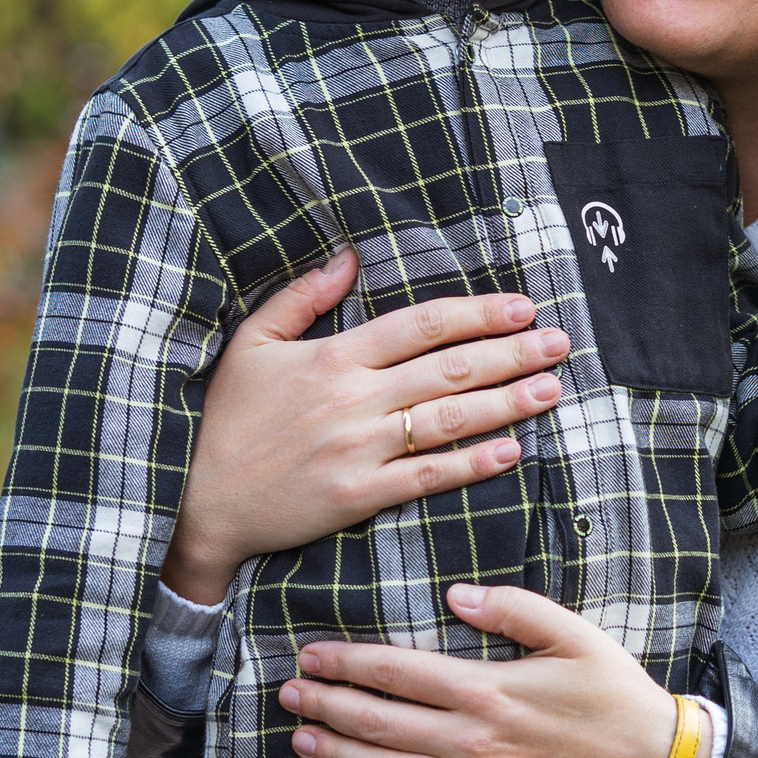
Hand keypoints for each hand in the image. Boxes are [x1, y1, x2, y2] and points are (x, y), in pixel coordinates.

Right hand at [159, 250, 572, 605]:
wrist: (197, 501)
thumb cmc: (226, 420)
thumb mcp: (251, 344)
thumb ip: (302, 297)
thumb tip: (350, 256)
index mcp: (333, 357)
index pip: (423, 325)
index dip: (478, 313)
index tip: (522, 307)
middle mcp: (353, 399)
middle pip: (450, 369)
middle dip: (512, 353)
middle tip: (560, 342)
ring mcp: (358, 450)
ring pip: (449, 419)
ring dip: (507, 402)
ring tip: (551, 388)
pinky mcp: (357, 497)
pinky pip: (426, 476)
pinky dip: (473, 464)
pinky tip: (512, 449)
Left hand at [276, 583, 702, 757]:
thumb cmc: (616, 695)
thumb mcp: (574, 635)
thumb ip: (513, 609)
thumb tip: (454, 594)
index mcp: (488, 689)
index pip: (398, 672)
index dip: (347, 662)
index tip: (313, 653)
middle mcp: (472, 740)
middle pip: (380, 722)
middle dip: (327, 704)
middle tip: (289, 691)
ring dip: (338, 757)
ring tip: (301, 740)